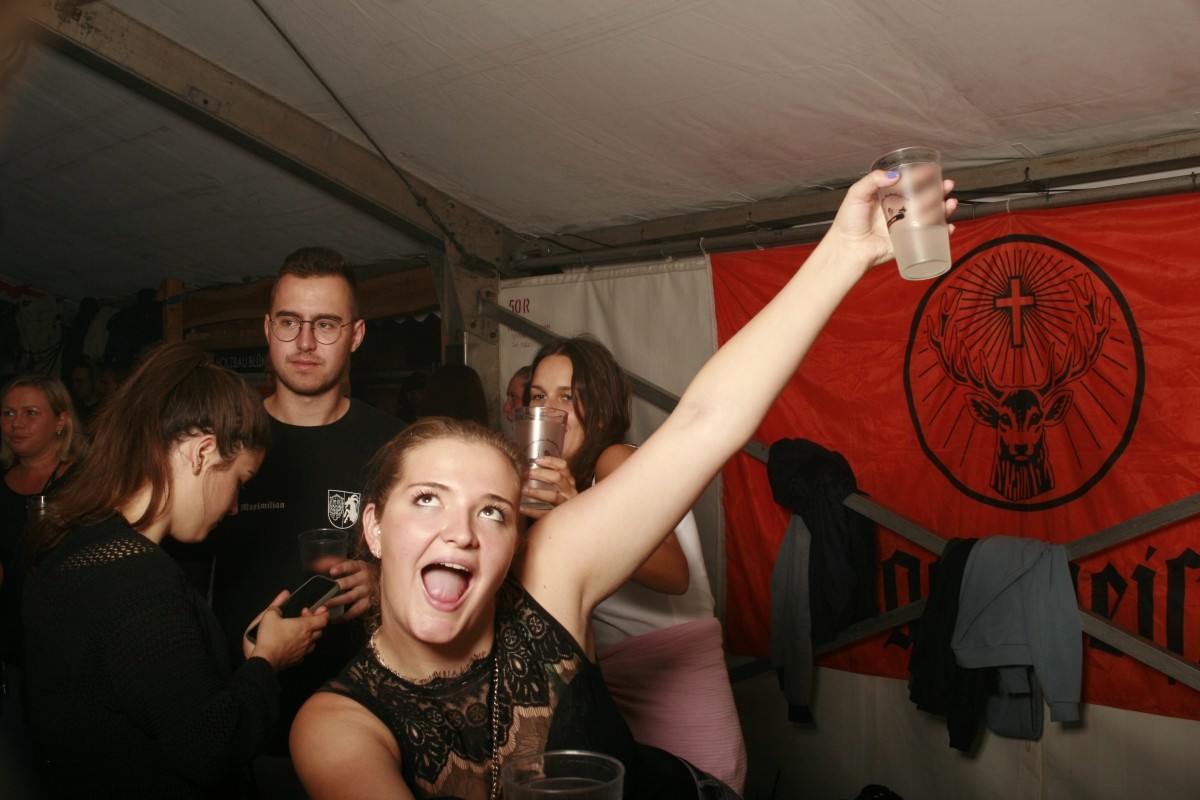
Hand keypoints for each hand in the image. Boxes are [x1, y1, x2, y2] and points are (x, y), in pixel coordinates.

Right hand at [245, 589, 327, 669]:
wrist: (265, 659)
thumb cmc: (270, 638)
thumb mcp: (269, 616)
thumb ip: (275, 608)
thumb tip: (277, 608)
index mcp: (304, 626)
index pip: (323, 619)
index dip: (323, 613)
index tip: (319, 610)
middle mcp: (307, 639)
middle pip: (320, 630)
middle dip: (315, 623)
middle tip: (303, 619)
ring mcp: (303, 650)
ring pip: (313, 642)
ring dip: (310, 636)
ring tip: (300, 632)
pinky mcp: (298, 659)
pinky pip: (304, 652)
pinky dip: (302, 647)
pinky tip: (293, 644)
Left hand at [326, 558, 376, 622]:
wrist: (382, 582)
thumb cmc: (360, 572)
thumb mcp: (351, 564)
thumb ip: (332, 562)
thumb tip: (315, 564)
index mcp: (360, 567)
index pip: (351, 566)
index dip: (341, 568)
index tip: (331, 571)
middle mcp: (364, 578)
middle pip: (349, 583)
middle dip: (335, 588)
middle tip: (322, 594)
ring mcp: (366, 592)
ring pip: (350, 597)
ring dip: (336, 602)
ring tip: (324, 606)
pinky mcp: (367, 604)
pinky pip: (354, 611)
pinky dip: (344, 616)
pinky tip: (333, 619)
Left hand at [519, 455, 577, 518]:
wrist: (567, 521)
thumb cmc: (558, 500)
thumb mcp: (559, 487)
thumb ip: (549, 477)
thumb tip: (529, 465)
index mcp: (570, 481)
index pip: (563, 466)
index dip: (550, 461)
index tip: (536, 460)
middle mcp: (570, 491)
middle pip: (557, 478)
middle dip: (540, 474)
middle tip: (526, 473)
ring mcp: (566, 505)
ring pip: (552, 496)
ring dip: (536, 492)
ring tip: (523, 490)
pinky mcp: (558, 518)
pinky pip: (544, 514)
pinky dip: (531, 511)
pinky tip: (521, 508)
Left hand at [827, 171, 956, 271]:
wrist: (847, 248)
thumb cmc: (849, 222)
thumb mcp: (856, 194)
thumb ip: (872, 181)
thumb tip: (896, 175)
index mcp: (889, 197)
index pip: (910, 183)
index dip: (923, 176)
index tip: (933, 169)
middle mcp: (899, 210)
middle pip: (925, 198)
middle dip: (939, 191)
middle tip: (947, 185)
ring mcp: (905, 226)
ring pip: (930, 216)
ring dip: (944, 209)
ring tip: (950, 204)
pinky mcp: (908, 241)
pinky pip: (928, 237)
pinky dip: (942, 233)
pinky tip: (949, 227)